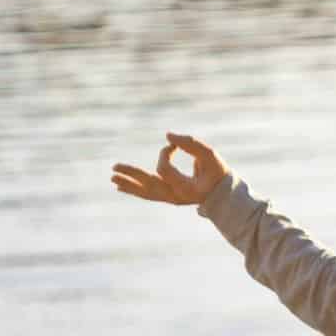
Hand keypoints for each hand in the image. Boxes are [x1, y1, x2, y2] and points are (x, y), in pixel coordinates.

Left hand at [111, 132, 230, 205]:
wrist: (224, 194)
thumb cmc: (217, 173)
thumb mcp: (210, 155)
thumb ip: (192, 144)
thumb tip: (167, 135)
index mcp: (187, 189)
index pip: (165, 170)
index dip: (164, 154)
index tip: (172, 145)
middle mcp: (176, 197)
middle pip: (149, 185)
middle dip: (131, 175)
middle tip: (114, 167)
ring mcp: (171, 199)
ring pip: (146, 192)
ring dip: (128, 184)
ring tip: (112, 178)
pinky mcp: (168, 198)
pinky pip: (148, 195)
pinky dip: (134, 190)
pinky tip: (120, 187)